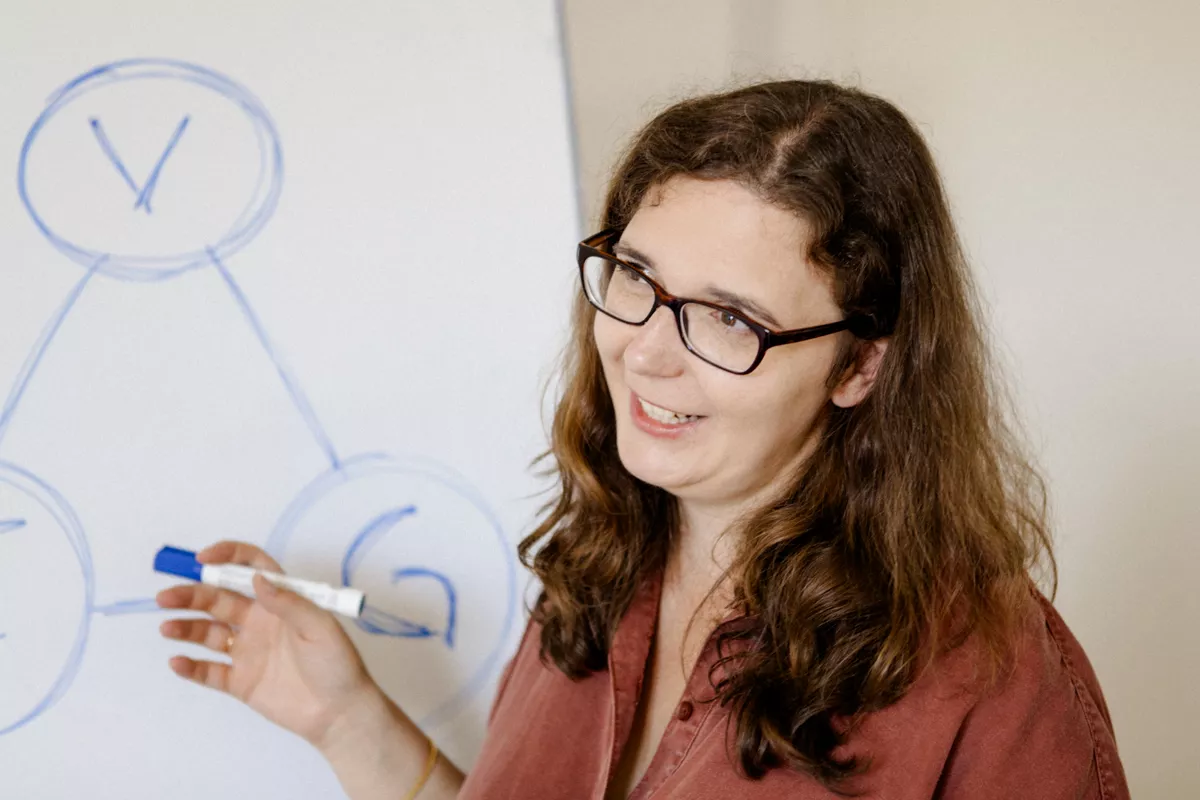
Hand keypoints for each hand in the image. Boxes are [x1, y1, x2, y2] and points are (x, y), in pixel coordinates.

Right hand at [156, 540, 376, 749]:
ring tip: (168, 627)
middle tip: (166, 597)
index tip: (203, 559)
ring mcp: (248, 652)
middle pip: (219, 600)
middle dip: (192, 594)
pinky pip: (209, 671)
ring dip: (186, 627)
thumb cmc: (338, 664)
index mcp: (280, 603)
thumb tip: (257, 578)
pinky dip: (191, 666)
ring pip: (208, 633)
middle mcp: (260, 622)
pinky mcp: (240, 682)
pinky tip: (177, 661)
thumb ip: (289, 602)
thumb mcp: (320, 627)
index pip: (250, 569)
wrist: (339, 713)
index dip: (227, 558)